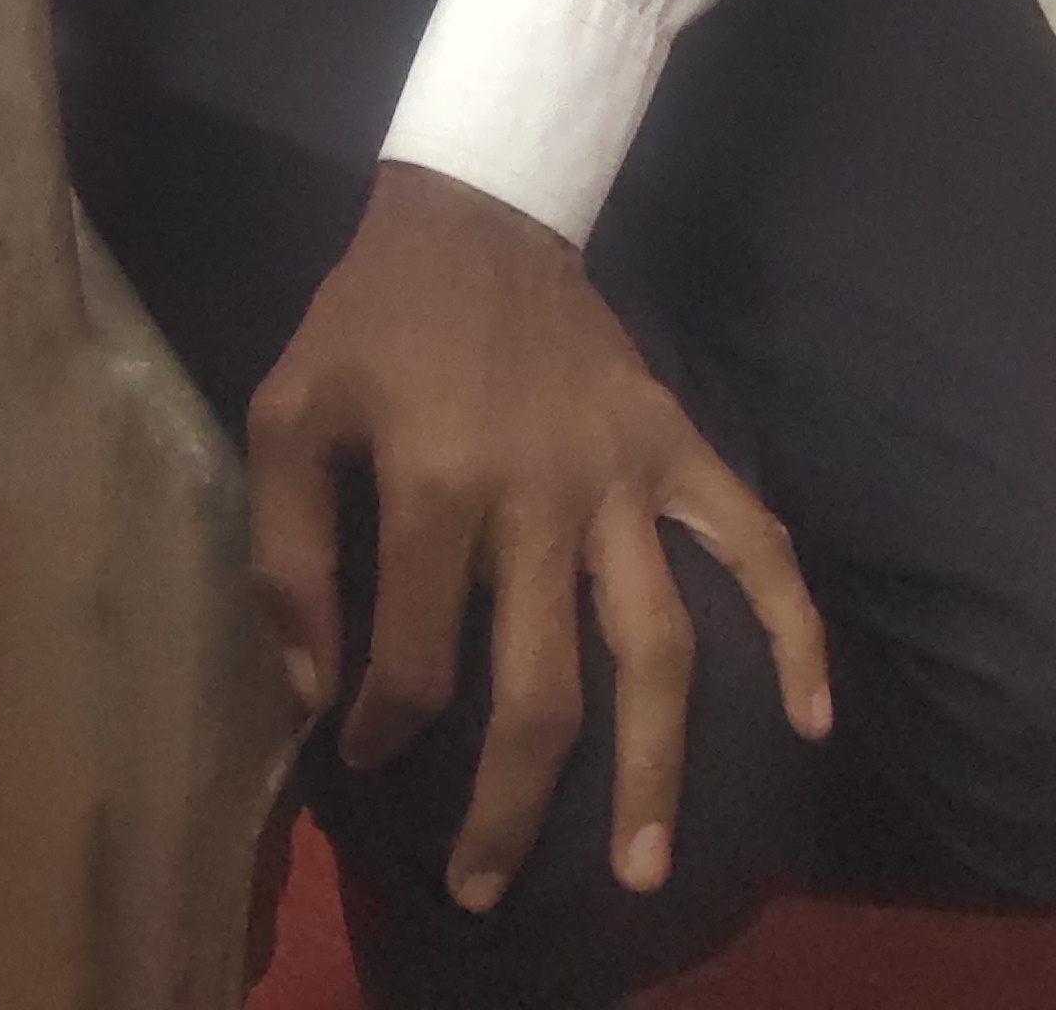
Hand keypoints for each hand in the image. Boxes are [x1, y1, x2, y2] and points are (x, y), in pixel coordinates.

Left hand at [248, 163, 830, 917]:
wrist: (474, 210)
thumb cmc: (373, 321)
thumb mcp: (290, 412)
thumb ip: (287, 551)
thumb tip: (314, 690)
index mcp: (435, 483)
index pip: (413, 658)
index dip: (381, 726)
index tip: (363, 755)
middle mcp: (540, 494)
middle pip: (540, 687)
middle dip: (510, 804)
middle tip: (485, 887)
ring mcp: (623, 476)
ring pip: (655, 646)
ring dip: (652, 765)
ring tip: (643, 867)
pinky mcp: (677, 445)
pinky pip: (752, 542)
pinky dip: (793, 627)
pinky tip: (811, 714)